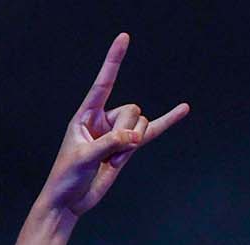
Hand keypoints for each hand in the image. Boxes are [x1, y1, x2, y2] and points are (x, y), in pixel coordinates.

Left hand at [38, 35, 187, 218]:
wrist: (69, 202)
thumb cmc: (66, 178)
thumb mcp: (83, 158)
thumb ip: (111, 143)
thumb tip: (136, 137)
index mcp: (86, 115)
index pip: (103, 83)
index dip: (113, 60)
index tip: (124, 37)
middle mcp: (103, 119)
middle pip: (132, 110)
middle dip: (126, 134)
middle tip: (108, 155)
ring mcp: (117, 133)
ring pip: (140, 124)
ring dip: (131, 147)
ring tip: (111, 162)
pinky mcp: (127, 148)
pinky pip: (151, 131)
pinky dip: (167, 121)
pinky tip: (183, 109)